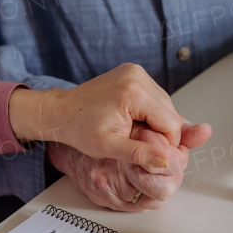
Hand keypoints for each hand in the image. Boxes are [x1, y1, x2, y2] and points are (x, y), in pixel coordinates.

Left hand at [9, 63, 192, 172]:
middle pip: (170, 112)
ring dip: (157, 121)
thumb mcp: (110, 147)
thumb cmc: (80, 128)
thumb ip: (140, 154)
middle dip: (162, 132)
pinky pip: (155, 96)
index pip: (171, 123)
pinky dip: (150, 110)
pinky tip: (135, 120)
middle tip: (141, 144)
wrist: (61, 111)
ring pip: (165, 104)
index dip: (167, 144)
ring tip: (135, 131)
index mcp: (133, 92)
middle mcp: (137, 76)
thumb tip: (166, 162)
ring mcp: (136, 71)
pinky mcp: (134, 72)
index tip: (152, 154)